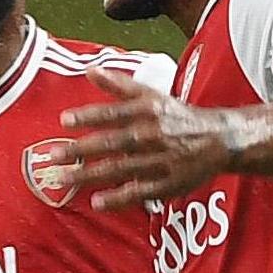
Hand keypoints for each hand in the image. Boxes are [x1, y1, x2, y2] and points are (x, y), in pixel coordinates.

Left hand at [58, 67, 233, 210]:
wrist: (218, 139)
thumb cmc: (176, 115)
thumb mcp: (151, 94)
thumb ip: (119, 84)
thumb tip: (90, 70)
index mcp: (147, 111)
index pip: (113, 113)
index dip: (88, 116)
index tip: (64, 120)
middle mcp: (152, 135)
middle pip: (112, 143)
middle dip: (81, 150)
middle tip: (53, 156)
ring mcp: (159, 161)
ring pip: (120, 169)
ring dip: (90, 175)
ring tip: (63, 179)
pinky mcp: (167, 184)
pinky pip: (139, 192)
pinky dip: (118, 198)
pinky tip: (97, 202)